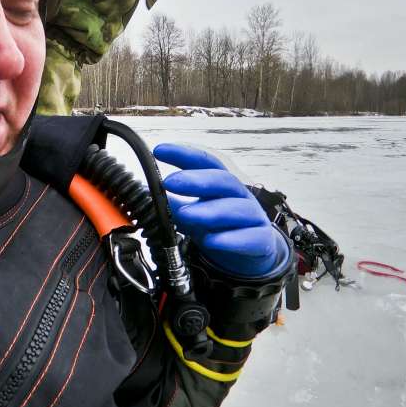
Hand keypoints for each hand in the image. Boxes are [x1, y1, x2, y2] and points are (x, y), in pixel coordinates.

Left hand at [153, 143, 289, 277]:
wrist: (252, 256)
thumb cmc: (220, 228)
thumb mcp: (193, 216)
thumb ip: (172, 206)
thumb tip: (144, 195)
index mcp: (221, 184)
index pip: (205, 162)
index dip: (184, 154)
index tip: (159, 150)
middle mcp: (239, 195)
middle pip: (223, 181)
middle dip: (197, 180)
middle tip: (170, 182)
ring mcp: (253, 217)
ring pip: (236, 209)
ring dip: (210, 210)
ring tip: (185, 214)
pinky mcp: (262, 242)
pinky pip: (250, 238)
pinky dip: (231, 240)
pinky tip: (212, 241)